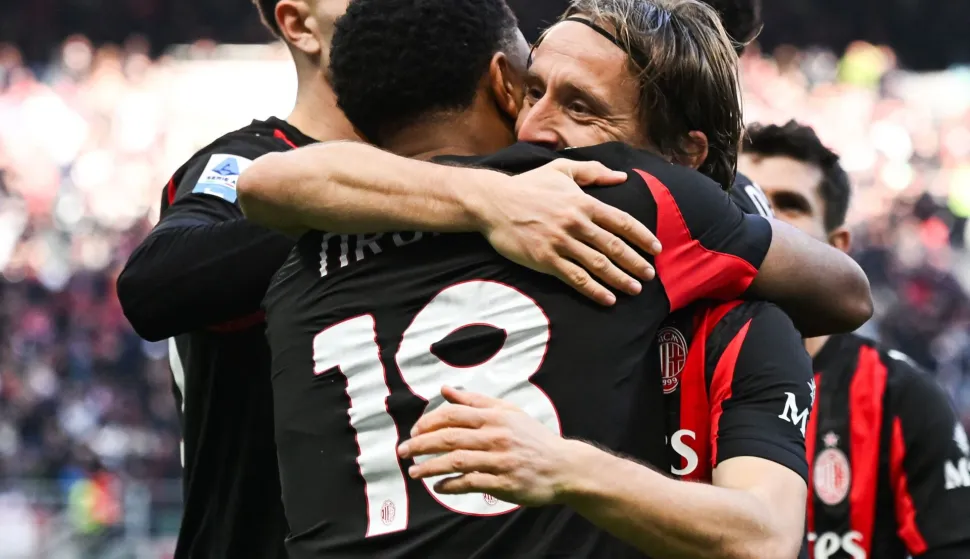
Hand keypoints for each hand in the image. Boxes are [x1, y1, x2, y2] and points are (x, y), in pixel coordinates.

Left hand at [397, 386, 576, 506]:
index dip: (428, 422)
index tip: (414, 431)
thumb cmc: (533, 438)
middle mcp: (495, 436)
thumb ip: (475, 401)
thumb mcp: (508, 412)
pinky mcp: (504, 482)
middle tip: (403, 451)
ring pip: (456, 461)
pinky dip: (451, 485)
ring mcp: (499, 460)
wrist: (564, 466)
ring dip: (430, 467)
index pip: (453, 415)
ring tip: (414, 472)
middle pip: (448, 438)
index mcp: (495, 417)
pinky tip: (439, 486)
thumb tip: (446, 389)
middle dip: (420, 444)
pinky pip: (470, 483)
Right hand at [468, 159, 661, 305]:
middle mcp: (576, 223)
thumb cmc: (528, 186)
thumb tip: (621, 177)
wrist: (493, 203)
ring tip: (635, 289)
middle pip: (615, 246)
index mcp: (583, 202)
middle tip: (650, 276)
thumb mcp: (561, 170)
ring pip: (598, 264)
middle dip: (636, 262)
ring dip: (620, 279)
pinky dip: (594, 290)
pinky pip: (576, 278)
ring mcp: (561, 242)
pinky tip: (608, 298)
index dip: (643, 237)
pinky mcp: (546, 259)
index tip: (656, 249)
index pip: (622, 222)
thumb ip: (592, 172)